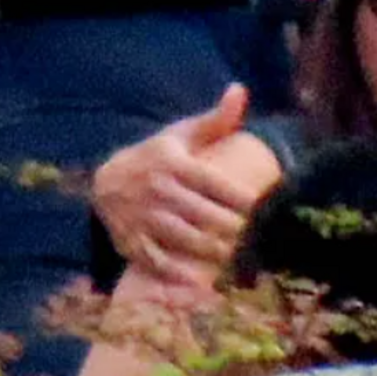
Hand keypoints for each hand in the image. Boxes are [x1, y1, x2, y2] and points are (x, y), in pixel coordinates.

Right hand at [93, 84, 281, 282]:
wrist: (105, 180)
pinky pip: (156, 260)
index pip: (218, 185)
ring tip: (245, 262)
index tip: (270, 213)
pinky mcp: (132, 241)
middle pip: (206, 215)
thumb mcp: (182, 135)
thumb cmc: (158, 157)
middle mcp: (159, 190)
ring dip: (215, 252)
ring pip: (186, 238)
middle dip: (236, 230)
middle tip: (265, 244)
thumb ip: (216, 120)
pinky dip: (177, 274)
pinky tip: (201, 285)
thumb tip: (240, 90)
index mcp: (176, 164)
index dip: (245, 201)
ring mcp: (144, 217)